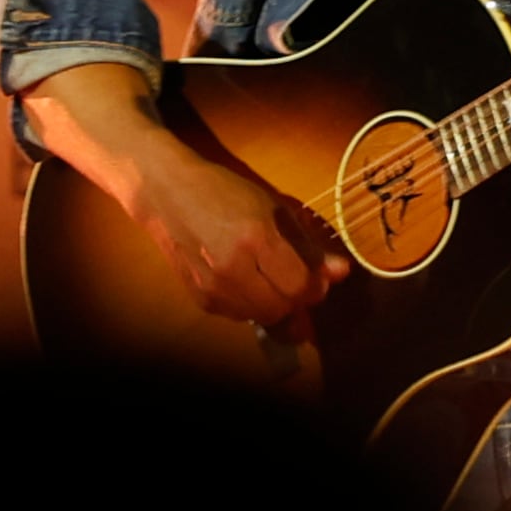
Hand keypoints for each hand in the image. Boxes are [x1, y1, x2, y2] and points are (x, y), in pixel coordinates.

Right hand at [128, 138, 346, 329]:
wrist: (168, 193)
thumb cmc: (228, 193)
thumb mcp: (275, 209)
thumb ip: (308, 245)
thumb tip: (342, 272)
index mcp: (255, 239)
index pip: (299, 285)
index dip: (316, 286)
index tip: (319, 276)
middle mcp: (231, 267)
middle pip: (282, 307)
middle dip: (297, 298)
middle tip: (297, 278)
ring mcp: (211, 286)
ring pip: (261, 317)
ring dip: (276, 304)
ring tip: (273, 279)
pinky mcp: (199, 297)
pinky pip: (239, 316)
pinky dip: (252, 305)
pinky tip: (250, 282)